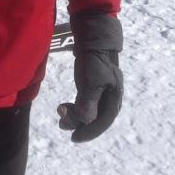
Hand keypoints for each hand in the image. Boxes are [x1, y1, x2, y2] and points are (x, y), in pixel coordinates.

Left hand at [57, 12, 123, 142]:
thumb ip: (89, 102)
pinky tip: (66, 105)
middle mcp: (110, 97)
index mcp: (114, 98)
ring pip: (89, 110)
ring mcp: (102, 90)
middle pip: (95, 118)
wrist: (93, 37)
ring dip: (75, 115)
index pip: (102, 122)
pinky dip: (76, 106)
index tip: (73, 137)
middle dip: (78, 123)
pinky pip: (85, 102)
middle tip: (61, 122)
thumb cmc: (94, 59)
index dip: (88, 132)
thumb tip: (85, 122)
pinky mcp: (93, 84)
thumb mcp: (91, 82)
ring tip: (60, 111)